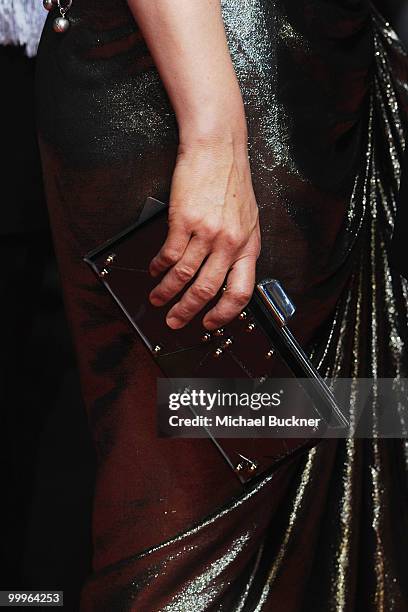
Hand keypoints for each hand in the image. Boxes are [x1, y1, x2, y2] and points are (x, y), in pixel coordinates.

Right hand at [148, 136, 260, 329]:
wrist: (218, 147)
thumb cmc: (231, 179)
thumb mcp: (248, 219)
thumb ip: (238, 248)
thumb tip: (225, 275)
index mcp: (248, 245)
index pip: (240, 292)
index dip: (224, 314)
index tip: (210, 323)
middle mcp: (229, 242)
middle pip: (207, 290)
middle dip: (188, 311)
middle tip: (175, 320)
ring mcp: (207, 232)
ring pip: (183, 276)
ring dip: (167, 292)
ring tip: (158, 298)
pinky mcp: (185, 220)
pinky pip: (170, 254)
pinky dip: (159, 267)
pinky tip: (155, 269)